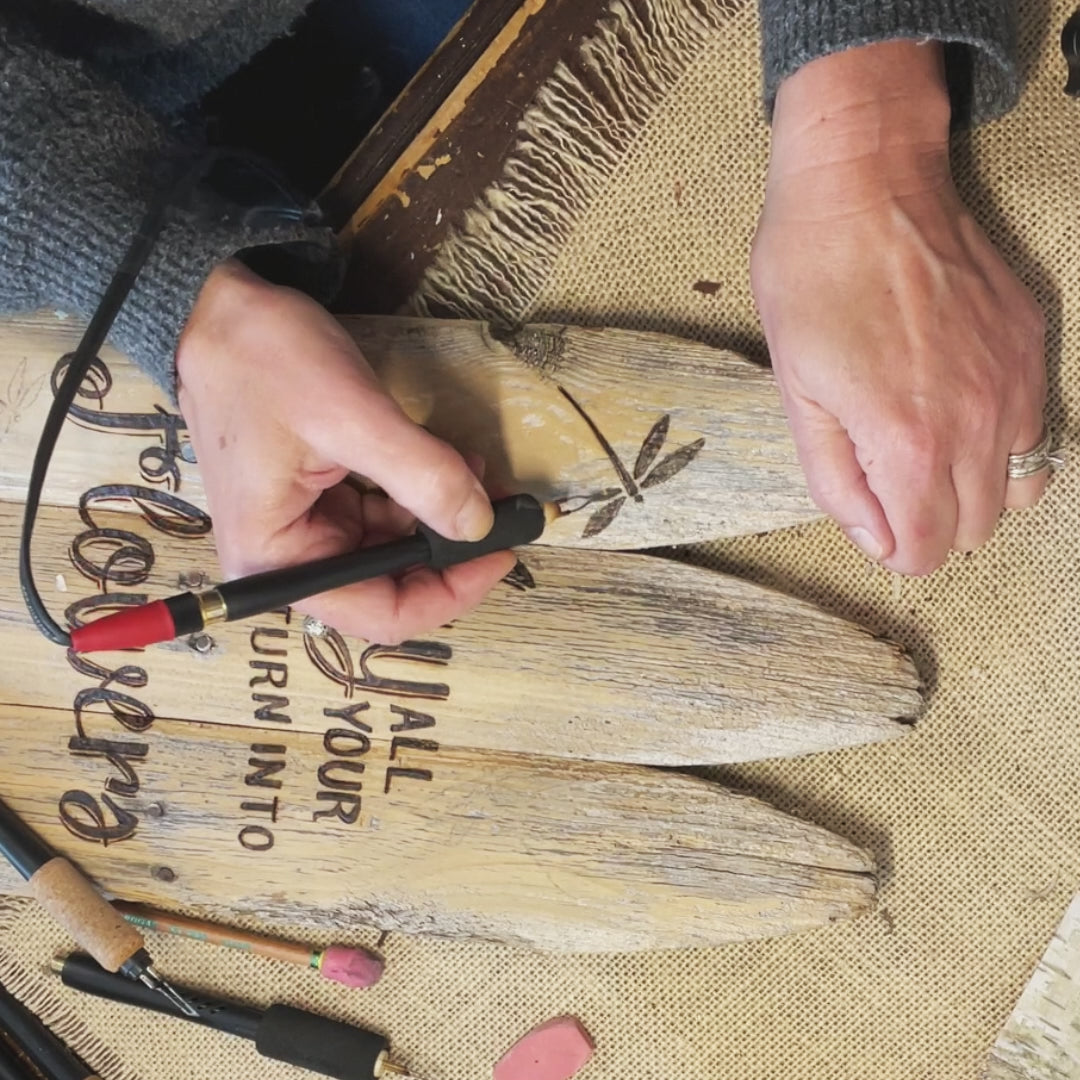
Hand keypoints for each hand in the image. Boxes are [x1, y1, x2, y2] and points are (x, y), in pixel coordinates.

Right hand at [176, 260, 514, 642]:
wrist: (217, 311)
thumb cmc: (264, 360)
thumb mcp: (353, 416)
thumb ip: (422, 476)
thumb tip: (479, 525)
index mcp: (276, 562)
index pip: (380, 615)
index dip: (450, 594)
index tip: (499, 554)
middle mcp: (287, 560)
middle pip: (391, 586)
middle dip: (450, 551)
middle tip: (504, 514)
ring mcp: (305, 529)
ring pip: (394, 550)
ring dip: (440, 519)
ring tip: (480, 476)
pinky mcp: (319, 501)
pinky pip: (382, 515)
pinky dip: (419, 495)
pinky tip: (451, 464)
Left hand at [751, 41, 1046, 574]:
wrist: (866, 183)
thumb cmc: (812, 282)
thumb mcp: (796, 391)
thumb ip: (836, 478)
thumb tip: (876, 540)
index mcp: (909, 440)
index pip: (927, 550)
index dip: (895, 548)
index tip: (872, 517)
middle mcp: (977, 420)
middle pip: (975, 529)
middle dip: (929, 521)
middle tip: (886, 476)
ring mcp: (1014, 381)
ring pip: (1016, 487)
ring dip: (970, 488)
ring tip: (923, 448)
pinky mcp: (1032, 344)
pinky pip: (1034, 428)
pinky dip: (999, 440)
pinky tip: (955, 404)